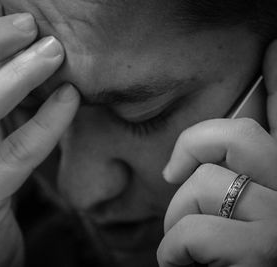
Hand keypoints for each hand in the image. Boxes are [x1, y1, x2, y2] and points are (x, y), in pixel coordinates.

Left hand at [157, 41, 276, 266]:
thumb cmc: (247, 257)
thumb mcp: (260, 218)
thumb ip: (250, 181)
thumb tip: (208, 161)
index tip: (274, 50)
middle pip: (236, 135)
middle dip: (190, 149)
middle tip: (172, 173)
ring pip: (202, 185)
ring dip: (177, 218)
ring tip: (184, 244)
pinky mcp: (262, 253)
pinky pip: (191, 232)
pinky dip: (171, 250)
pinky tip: (178, 262)